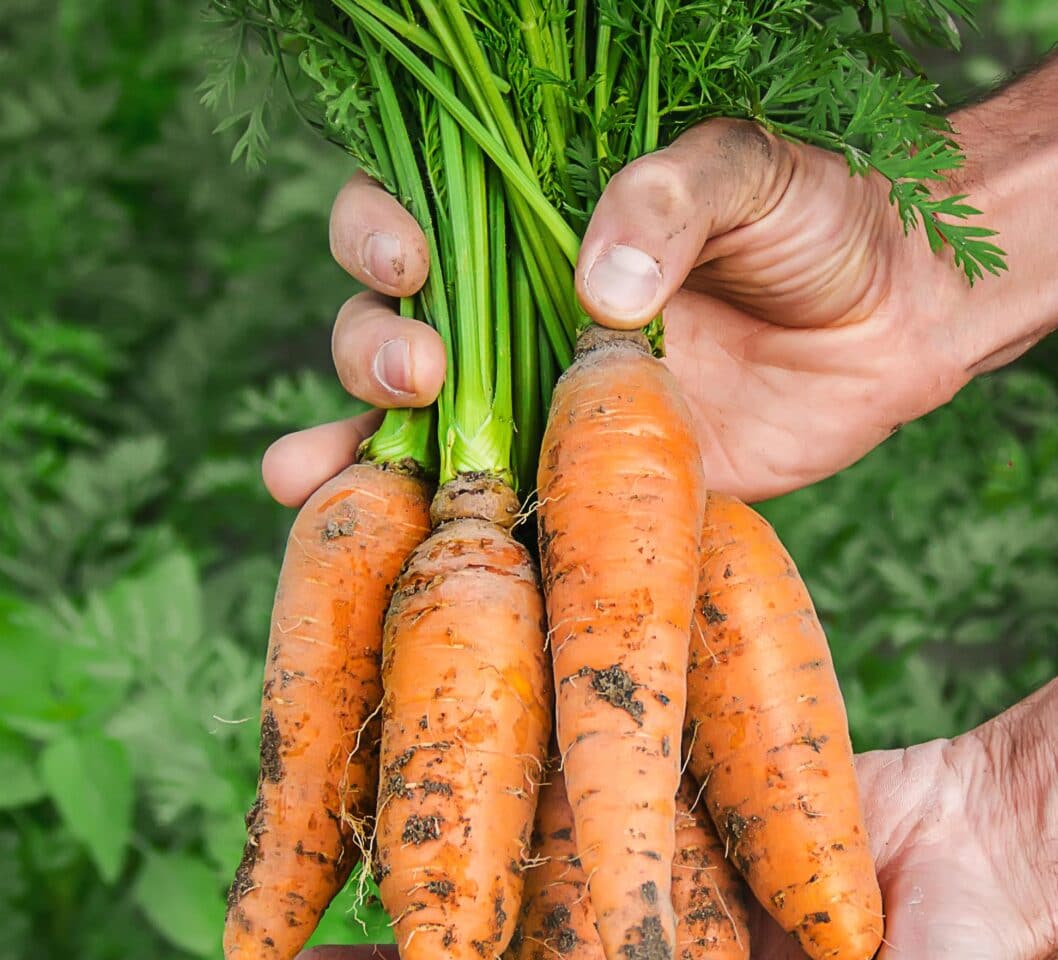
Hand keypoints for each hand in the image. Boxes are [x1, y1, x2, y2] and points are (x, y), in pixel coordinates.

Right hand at [262, 118, 982, 509]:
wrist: (894, 321)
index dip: (378, 236)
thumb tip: (596, 283)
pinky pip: (490, 513)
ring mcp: (537, 407)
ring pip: (409, 435)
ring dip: (344, 454)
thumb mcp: (750, 169)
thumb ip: (670, 198)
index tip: (412, 262)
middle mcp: (511, 317)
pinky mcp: (578, 483)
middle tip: (425, 376)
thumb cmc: (820, 217)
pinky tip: (358, 545)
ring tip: (309, 477)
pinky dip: (424, 537)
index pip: (411, 216)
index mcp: (528, 222)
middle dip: (373, 354)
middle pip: (384, 331)